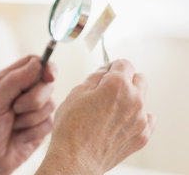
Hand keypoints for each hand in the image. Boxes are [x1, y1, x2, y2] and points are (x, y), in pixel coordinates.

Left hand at [0, 55, 55, 174]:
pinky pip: (49, 122)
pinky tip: (20, 136)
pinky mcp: (41, 126)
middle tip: (16, 108)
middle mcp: (24, 91)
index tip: (49, 77)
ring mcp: (34, 108)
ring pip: (50, 103)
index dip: (45, 67)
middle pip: (47, 81)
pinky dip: (34, 130)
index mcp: (9, 80)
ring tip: (14, 124)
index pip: (34, 63)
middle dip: (34, 98)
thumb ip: (14, 81)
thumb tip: (37, 63)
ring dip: (30, 117)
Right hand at [37, 59, 155, 174]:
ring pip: (142, 98)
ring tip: (110, 110)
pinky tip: (119, 121)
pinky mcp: (143, 135)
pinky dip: (136, 116)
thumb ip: (95, 77)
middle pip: (139, 78)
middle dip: (125, 79)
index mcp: (117, 85)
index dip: (112, 66)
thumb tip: (104, 71)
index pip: (124, 63)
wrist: (76, 158)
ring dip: (130, 98)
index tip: (106, 72)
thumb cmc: (72, 127)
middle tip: (108, 90)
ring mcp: (141, 119)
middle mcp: (134, 100)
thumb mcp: (76, 92)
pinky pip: (148, 118)